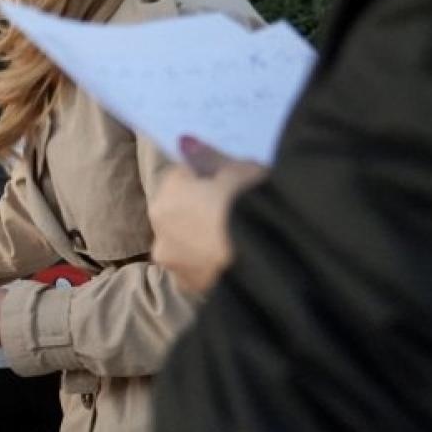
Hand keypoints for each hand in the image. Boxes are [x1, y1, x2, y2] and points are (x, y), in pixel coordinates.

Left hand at [148, 138, 266, 293]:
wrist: (271, 259)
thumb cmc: (253, 204)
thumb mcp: (239, 169)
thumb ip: (209, 158)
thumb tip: (185, 143)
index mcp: (165, 198)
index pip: (180, 177)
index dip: (207, 177)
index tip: (230, 180)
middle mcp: (159, 232)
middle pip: (179, 212)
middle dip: (200, 210)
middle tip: (236, 209)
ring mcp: (174, 264)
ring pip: (187, 243)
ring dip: (203, 239)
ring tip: (239, 238)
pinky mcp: (192, 289)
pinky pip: (199, 268)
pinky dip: (211, 263)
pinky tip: (236, 259)